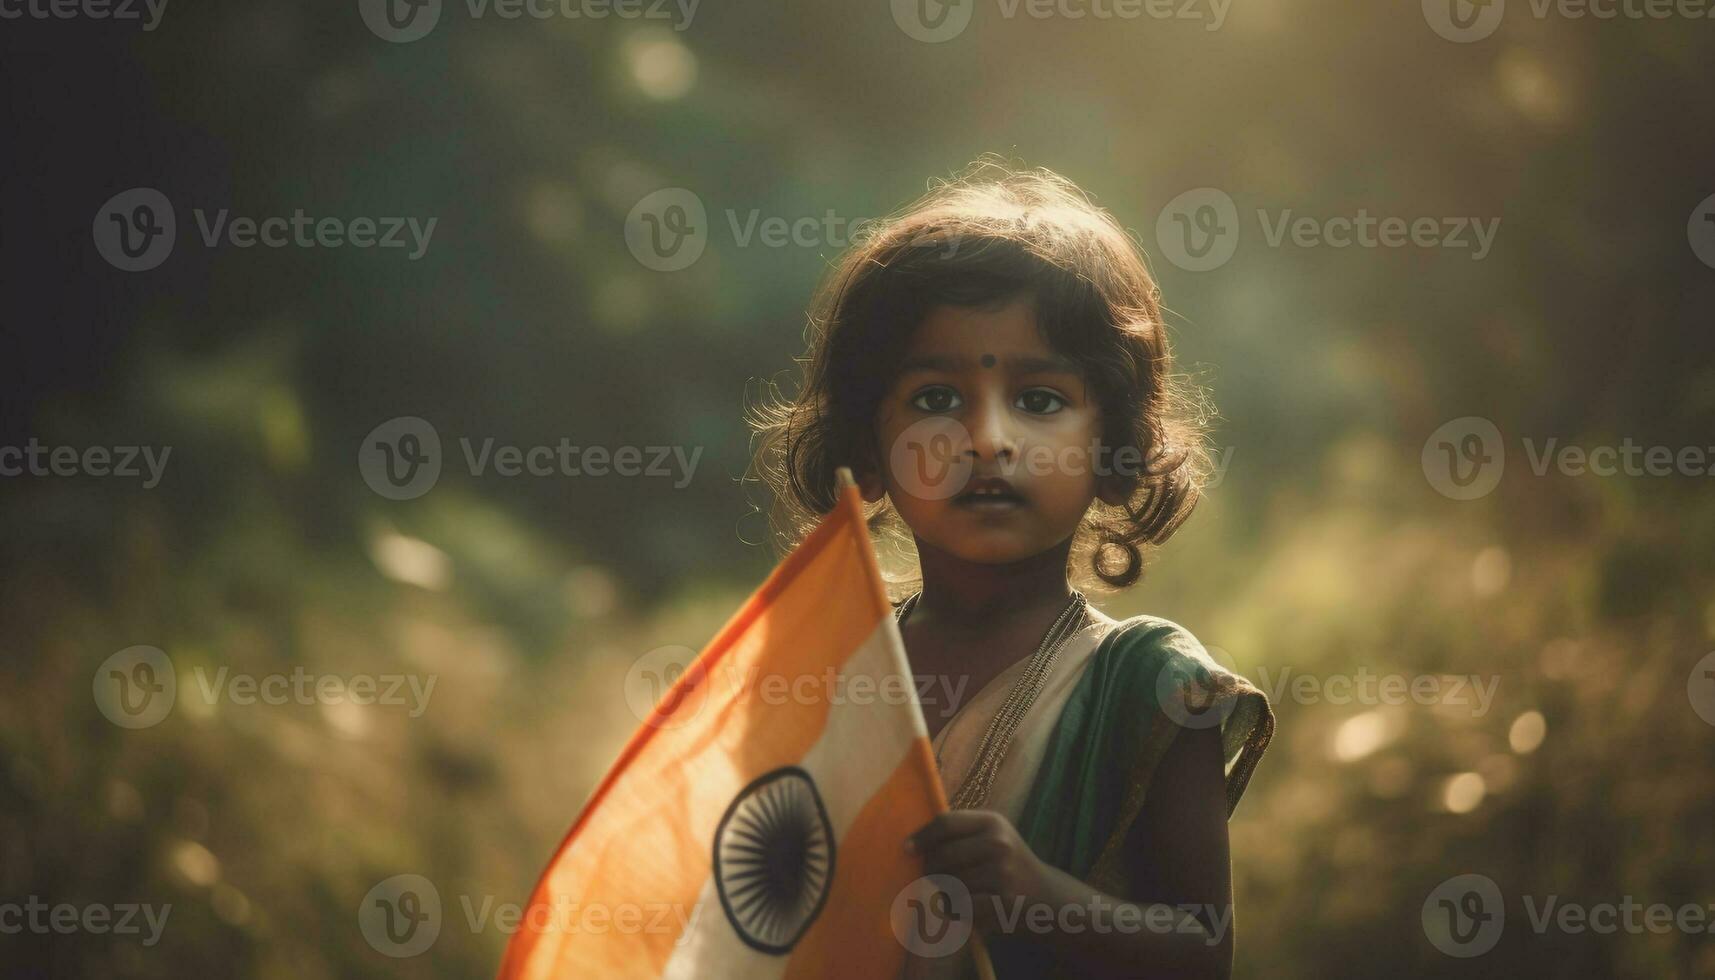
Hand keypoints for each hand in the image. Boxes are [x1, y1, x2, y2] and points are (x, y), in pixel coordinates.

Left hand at [906, 809, 1053, 933]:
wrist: (1047, 897)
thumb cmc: (1007, 864)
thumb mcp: (992, 836)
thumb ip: (958, 833)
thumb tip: (911, 842)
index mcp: (992, 822)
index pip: (945, 823)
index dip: (921, 837)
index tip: (907, 849)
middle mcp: (998, 844)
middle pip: (941, 855)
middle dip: (930, 869)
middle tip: (933, 877)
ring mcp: (1002, 873)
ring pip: (948, 884)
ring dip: (944, 893)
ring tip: (957, 893)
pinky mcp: (1002, 902)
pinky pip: (960, 906)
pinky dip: (956, 910)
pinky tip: (967, 908)